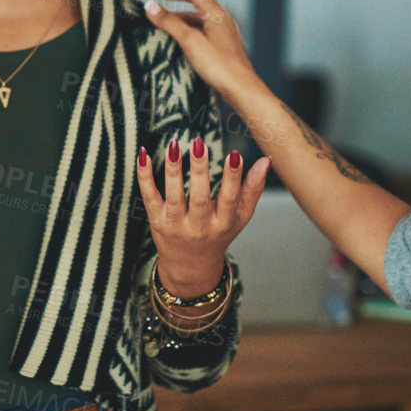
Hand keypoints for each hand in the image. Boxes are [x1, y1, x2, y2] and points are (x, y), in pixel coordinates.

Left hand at [136, 136, 269, 296]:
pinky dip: (145, 177)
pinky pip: (150, 197)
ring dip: (174, 170)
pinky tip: (144, 155)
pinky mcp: (157, 220)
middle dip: (200, 171)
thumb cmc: (219, 233)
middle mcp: (199, 227)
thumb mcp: (240, 217)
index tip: (234, 154)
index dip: (232, 178)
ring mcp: (176, 224)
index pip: (229, 199)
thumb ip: (253, 189)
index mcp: (223, 223)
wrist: (190, 267)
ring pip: (174, 196)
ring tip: (175, 145)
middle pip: (200, 198)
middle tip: (199, 144)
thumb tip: (266, 160)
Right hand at [143, 0, 261, 105]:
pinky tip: (182, 36)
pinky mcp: (222, 46)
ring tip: (166, 16)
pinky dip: (189, 26)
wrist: (241, 88)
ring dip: (182, 11)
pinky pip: (203, 28)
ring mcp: (223, 32)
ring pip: (200, 14)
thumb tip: (151, 6)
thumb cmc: (221, 66)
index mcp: (215, 13)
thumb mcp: (190, 41)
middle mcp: (221, 20)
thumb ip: (170, 22)